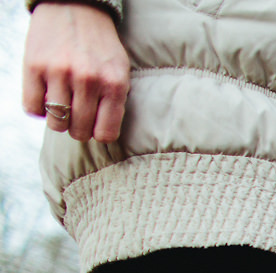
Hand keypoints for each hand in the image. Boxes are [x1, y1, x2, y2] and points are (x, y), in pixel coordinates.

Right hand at [23, 2, 129, 142]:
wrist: (75, 7)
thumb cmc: (100, 46)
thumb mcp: (119, 70)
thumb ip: (115, 101)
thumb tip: (102, 134)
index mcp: (114, 84)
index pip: (105, 134)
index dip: (98, 133)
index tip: (95, 125)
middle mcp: (88, 80)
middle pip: (79, 131)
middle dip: (78, 128)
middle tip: (77, 114)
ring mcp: (59, 72)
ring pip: (56, 123)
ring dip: (58, 120)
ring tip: (62, 105)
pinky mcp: (33, 66)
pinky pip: (32, 108)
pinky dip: (38, 109)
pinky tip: (46, 96)